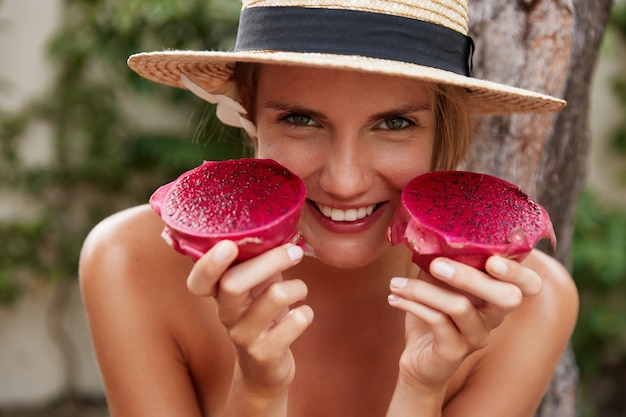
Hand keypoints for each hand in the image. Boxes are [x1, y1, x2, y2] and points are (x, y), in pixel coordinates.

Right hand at [187, 241, 313, 396]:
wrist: (265, 369)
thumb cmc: (263, 315)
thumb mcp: (257, 287)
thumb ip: (260, 261)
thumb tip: (281, 227)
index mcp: (220, 295)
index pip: (198, 282)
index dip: (208, 265)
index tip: (229, 245)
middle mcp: (226, 315)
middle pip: (234, 283)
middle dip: (270, 261)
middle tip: (294, 252)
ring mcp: (243, 337)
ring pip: (273, 297)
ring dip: (297, 287)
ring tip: (301, 290)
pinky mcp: (265, 354)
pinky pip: (294, 323)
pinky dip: (305, 313)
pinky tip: (302, 314)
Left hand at [387, 255, 540, 388]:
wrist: (418, 359)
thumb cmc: (432, 314)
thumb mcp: (437, 282)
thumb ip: (443, 259)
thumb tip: (429, 228)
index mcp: (496, 295)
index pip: (528, 285)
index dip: (517, 271)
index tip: (492, 259)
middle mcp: (494, 318)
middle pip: (505, 297)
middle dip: (471, 276)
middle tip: (436, 264)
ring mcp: (476, 337)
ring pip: (460, 307)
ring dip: (424, 290)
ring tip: (396, 283)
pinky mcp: (454, 352)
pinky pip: (437, 322)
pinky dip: (412, 305)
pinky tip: (394, 297)